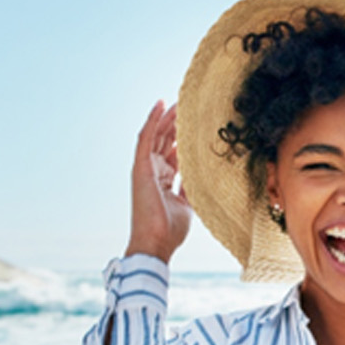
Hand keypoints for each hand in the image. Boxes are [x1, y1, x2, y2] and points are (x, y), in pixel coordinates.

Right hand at [126, 100, 191, 262]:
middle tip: (190, 106)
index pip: (174, 152)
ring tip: (178, 101)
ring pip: (157, 135)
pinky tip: (160, 104)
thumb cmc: (170, 230)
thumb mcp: (188, 205)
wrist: (157, 244)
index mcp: (164, 180)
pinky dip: (152, 120)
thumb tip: (204, 176)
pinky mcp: (140, 167)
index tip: (197, 124)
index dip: (184, 138)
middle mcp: (154, 171)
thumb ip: (192, 188)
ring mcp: (146, 168)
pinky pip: (145, 138)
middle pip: (166, 141)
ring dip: (167, 117)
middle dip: (177, 123)